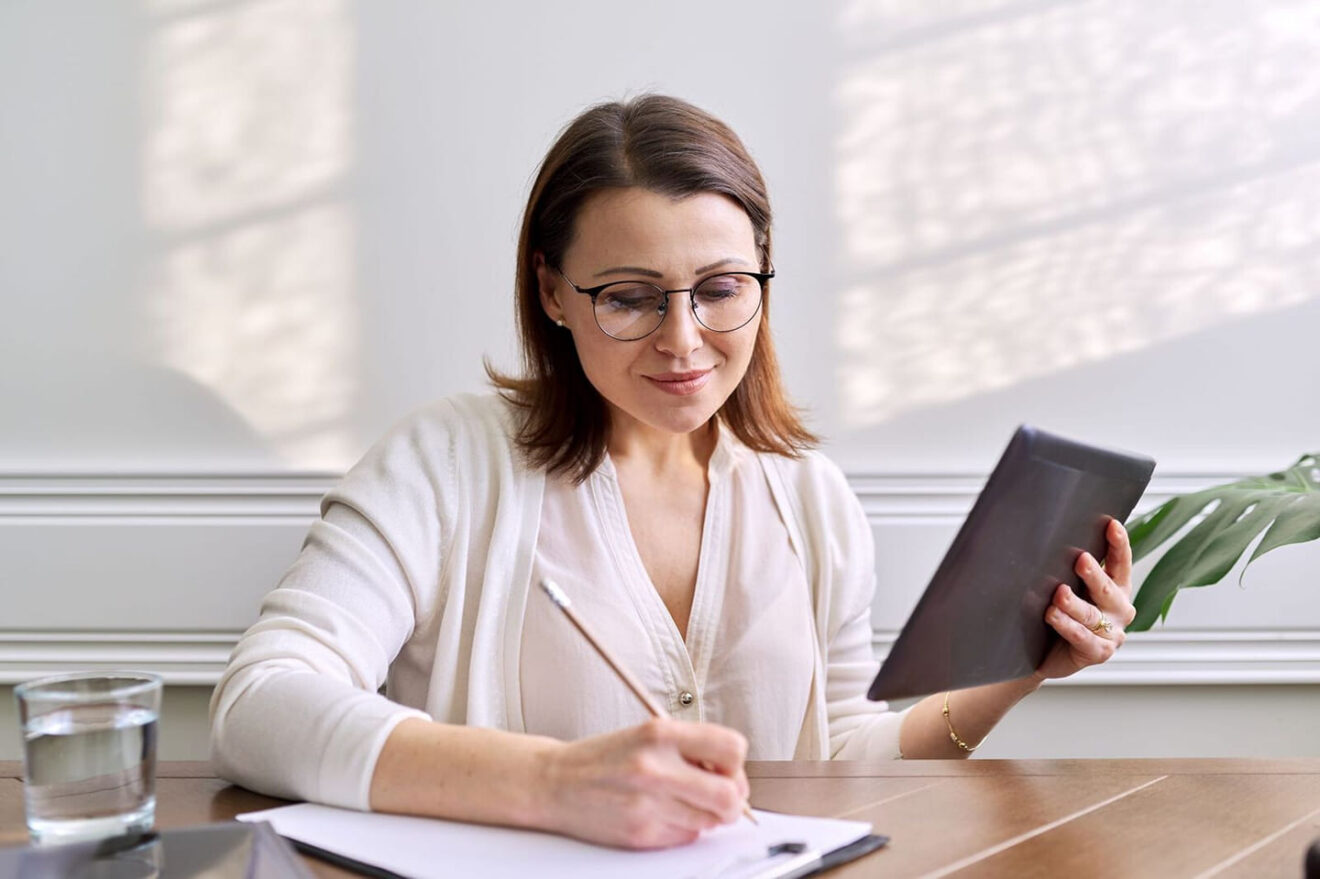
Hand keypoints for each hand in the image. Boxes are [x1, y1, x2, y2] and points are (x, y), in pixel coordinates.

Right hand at [536, 718, 749, 848]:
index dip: (735, 762)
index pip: (732, 748)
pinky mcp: (642, 834)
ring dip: (706, 814)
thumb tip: (732, 770)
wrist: (555, 782)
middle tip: (721, 794)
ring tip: (682, 800)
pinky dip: (684, 828)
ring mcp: (649, 804)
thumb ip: (690, 746)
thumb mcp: (646, 733)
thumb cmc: (603, 757)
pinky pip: (687, 837)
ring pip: (711, 821)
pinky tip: (662, 812)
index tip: (727, 767)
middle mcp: (655, 768)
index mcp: (659, 733)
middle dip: (732, 799)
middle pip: (730, 796)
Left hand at [1034, 518, 1135, 681]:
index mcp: (1117, 588)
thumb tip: (1052, 536)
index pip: (1121, 563)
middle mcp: (1120, 609)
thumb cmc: (1059, 612)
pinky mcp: (1098, 653)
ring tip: (1059, 593)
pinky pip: (1082, 637)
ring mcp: (1112, 634)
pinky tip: (1053, 615)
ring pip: (1092, 615)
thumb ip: (1069, 568)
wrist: (1045, 654)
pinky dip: (1066, 625)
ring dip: (1074, 603)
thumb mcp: (1068, 586)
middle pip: (1108, 589)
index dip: (1118, 545)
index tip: (1112, 524)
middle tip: (1081, 559)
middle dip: (1094, 575)